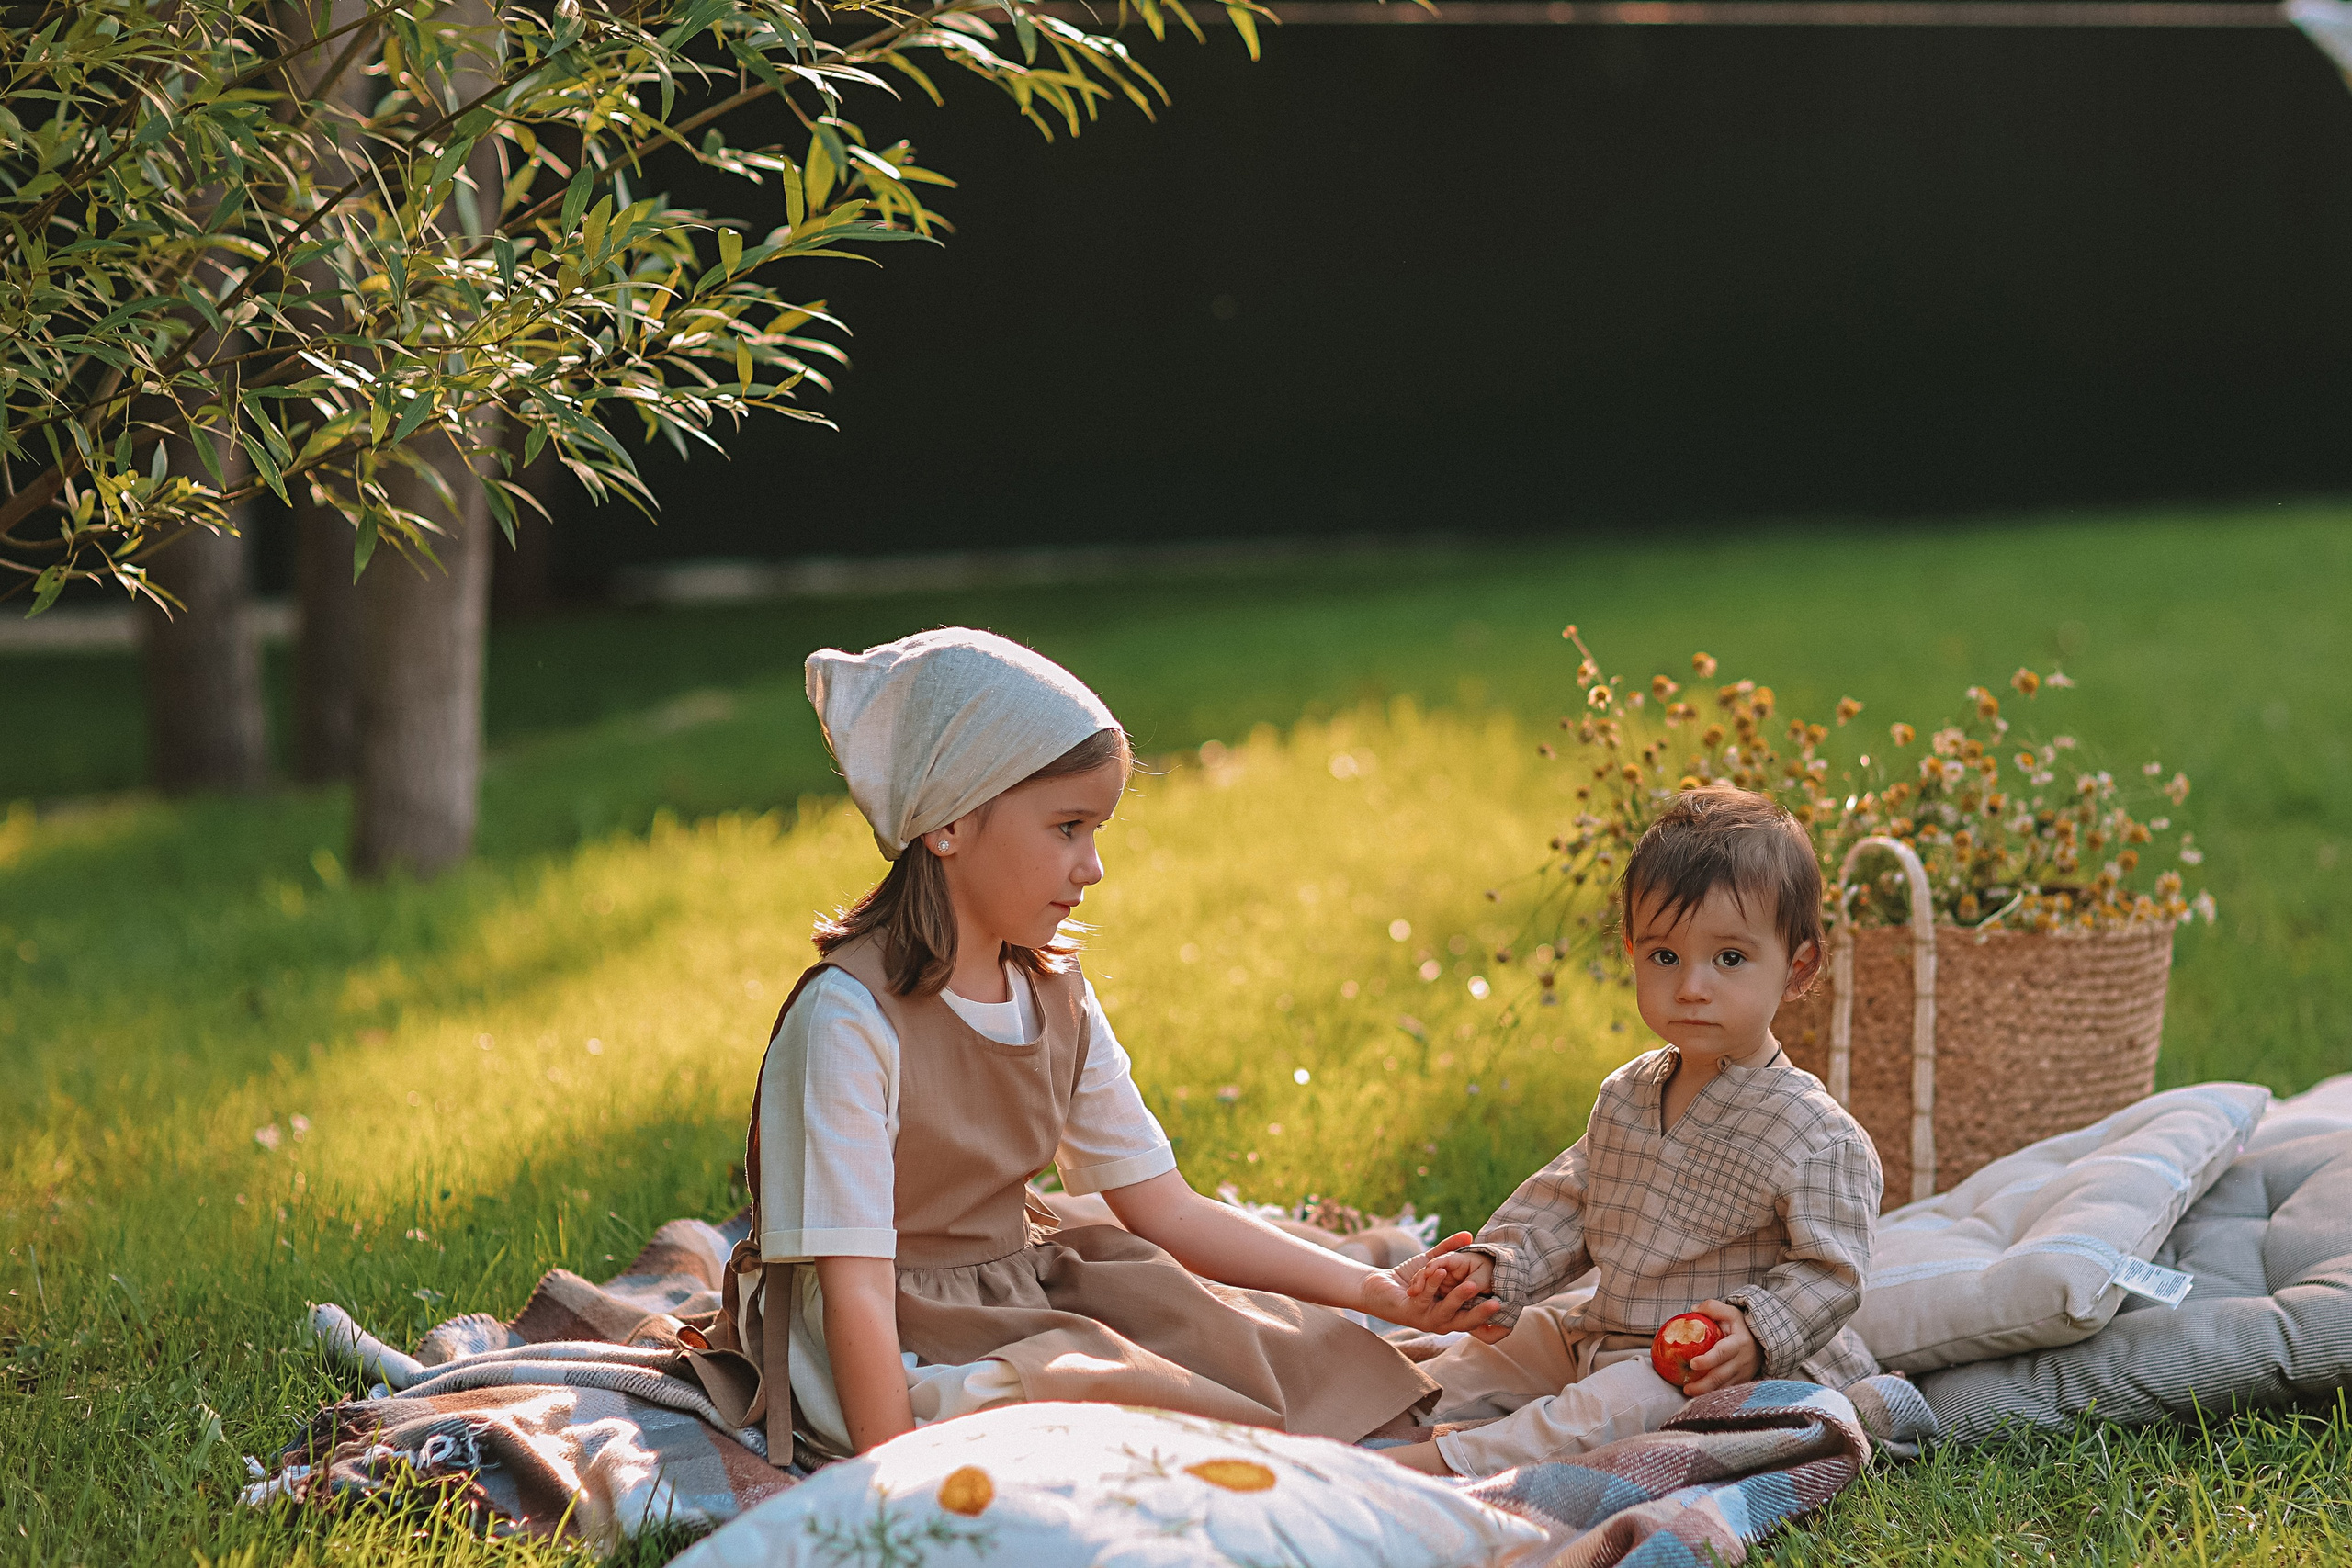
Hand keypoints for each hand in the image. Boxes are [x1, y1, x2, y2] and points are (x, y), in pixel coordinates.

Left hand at [1374, 1234, 1508, 1339]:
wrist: (1377, 1285)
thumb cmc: (1407, 1277)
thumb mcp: (1433, 1262)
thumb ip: (1450, 1250)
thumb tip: (1470, 1235)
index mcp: (1450, 1312)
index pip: (1475, 1317)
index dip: (1491, 1314)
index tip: (1508, 1304)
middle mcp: (1442, 1320)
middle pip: (1467, 1321)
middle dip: (1483, 1314)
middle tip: (1499, 1304)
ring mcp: (1427, 1319)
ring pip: (1448, 1312)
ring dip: (1460, 1298)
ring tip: (1473, 1285)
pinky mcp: (1412, 1311)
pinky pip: (1426, 1297)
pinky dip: (1434, 1283)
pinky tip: (1440, 1270)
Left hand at [1677, 1299, 1760, 1395]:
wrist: (1763, 1340)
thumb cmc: (1742, 1326)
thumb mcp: (1730, 1312)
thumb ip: (1712, 1308)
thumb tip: (1693, 1311)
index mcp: (1739, 1343)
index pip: (1722, 1353)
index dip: (1707, 1360)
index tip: (1693, 1363)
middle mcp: (1743, 1361)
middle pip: (1721, 1376)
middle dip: (1702, 1385)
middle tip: (1685, 1387)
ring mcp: (1744, 1374)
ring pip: (1724, 1387)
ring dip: (1706, 1392)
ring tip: (1689, 1391)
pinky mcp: (1743, 1382)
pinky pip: (1728, 1390)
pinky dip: (1714, 1394)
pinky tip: (1701, 1395)